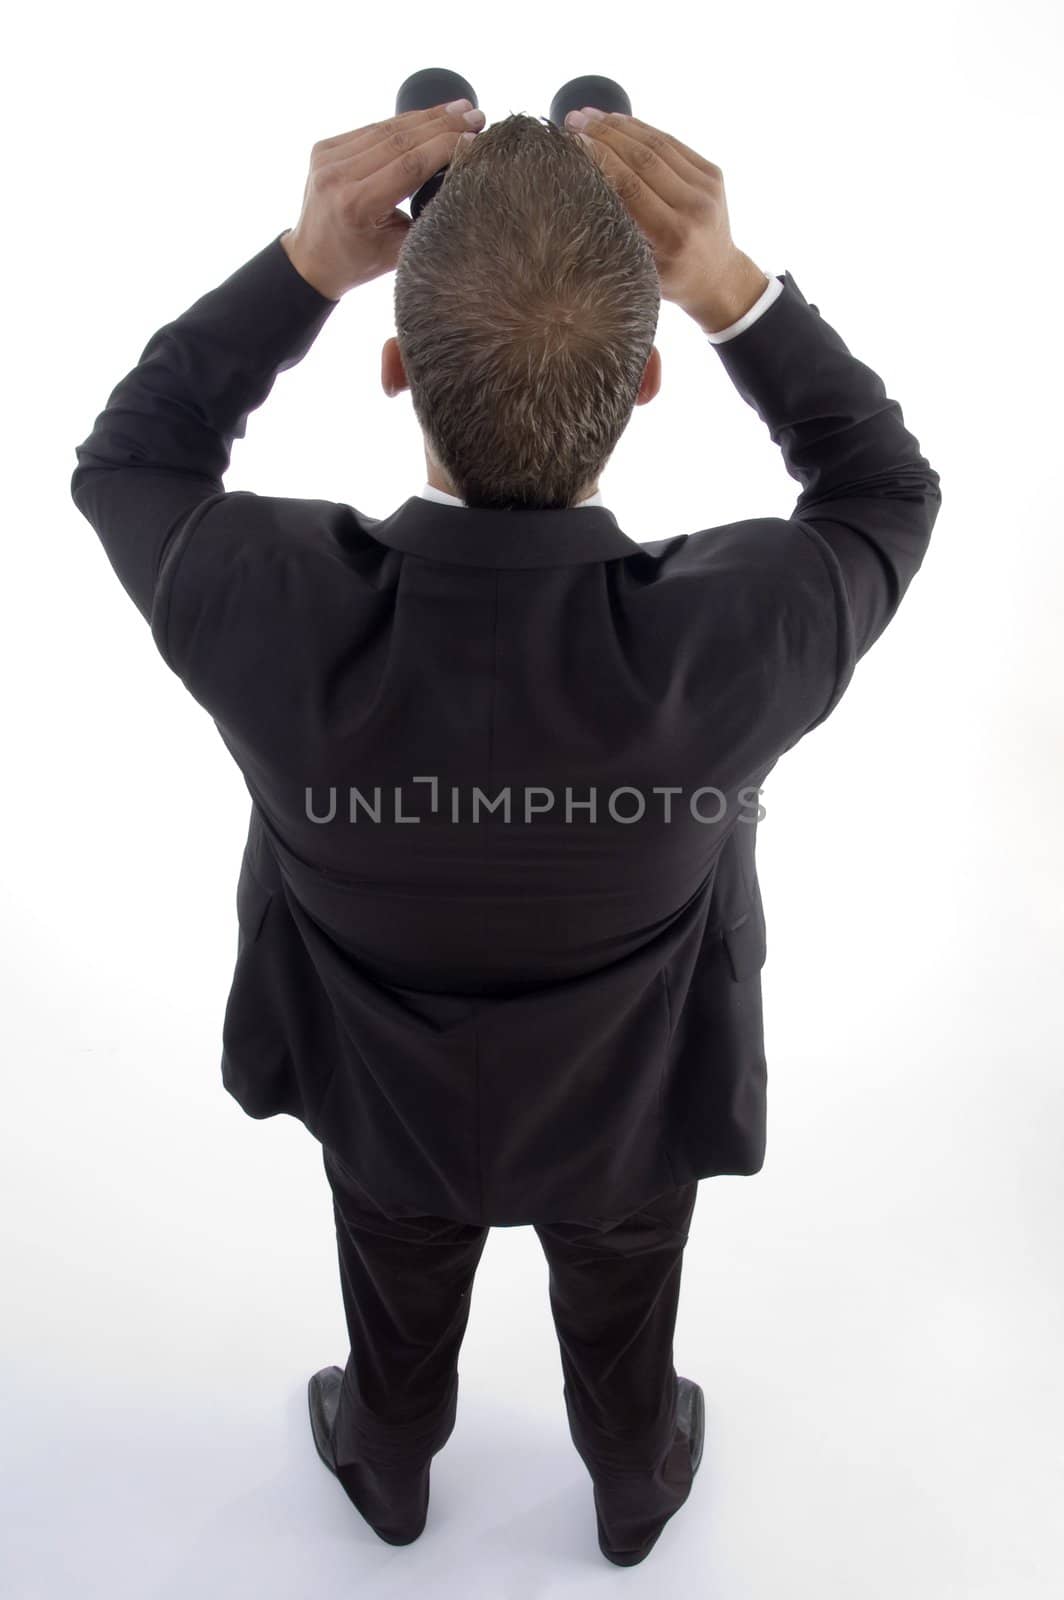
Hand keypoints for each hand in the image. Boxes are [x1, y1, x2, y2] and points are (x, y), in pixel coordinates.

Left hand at [281, 101, 485, 299]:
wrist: (311, 261)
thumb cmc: (360, 262)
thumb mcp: (398, 251)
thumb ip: (426, 219)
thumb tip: (462, 181)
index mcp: (356, 205)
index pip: (409, 165)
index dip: (445, 146)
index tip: (474, 136)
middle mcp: (338, 176)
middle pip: (399, 139)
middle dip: (442, 124)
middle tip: (475, 114)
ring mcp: (328, 158)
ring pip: (387, 128)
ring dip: (426, 117)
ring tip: (459, 108)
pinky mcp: (325, 148)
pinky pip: (372, 129)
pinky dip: (403, 123)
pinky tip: (428, 116)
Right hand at [564, 110, 766, 324]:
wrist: (718, 277)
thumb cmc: (670, 278)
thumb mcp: (639, 267)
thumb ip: (617, 232)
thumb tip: (578, 189)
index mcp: (673, 236)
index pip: (630, 185)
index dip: (600, 158)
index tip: (571, 142)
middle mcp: (693, 208)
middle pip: (642, 159)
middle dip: (604, 135)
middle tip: (573, 121)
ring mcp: (707, 188)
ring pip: (657, 144)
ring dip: (619, 125)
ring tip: (588, 115)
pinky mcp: (712, 173)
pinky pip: (671, 143)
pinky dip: (642, 129)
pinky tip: (617, 120)